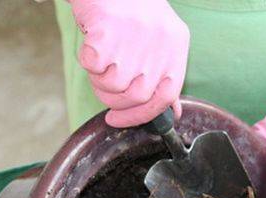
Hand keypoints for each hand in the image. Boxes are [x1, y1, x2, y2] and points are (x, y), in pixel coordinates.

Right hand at [70, 0, 189, 127]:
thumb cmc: (131, 9)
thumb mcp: (160, 39)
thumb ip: (165, 75)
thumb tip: (171, 111)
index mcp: (177, 45)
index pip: (166, 97)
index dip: (142, 115)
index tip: (119, 119)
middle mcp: (160, 43)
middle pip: (137, 96)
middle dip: (115, 101)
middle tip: (104, 88)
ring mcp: (135, 37)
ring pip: (113, 86)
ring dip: (99, 81)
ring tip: (99, 62)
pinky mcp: (108, 32)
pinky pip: (93, 67)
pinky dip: (87, 63)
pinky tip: (92, 47)